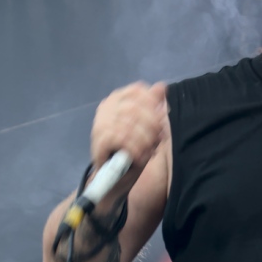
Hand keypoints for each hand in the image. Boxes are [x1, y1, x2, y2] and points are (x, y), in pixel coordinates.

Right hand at [90, 82, 167, 198]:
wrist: (113, 176)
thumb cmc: (131, 148)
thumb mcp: (147, 125)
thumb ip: (153, 105)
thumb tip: (162, 86)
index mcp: (117, 98)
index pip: (137, 91)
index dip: (153, 105)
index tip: (161, 120)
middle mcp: (106, 107)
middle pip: (135, 108)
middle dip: (151, 126)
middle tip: (158, 140)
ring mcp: (100, 122)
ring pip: (130, 125)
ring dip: (145, 141)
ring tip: (149, 151)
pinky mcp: (99, 139)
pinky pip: (122, 139)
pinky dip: (135, 149)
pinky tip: (140, 157)